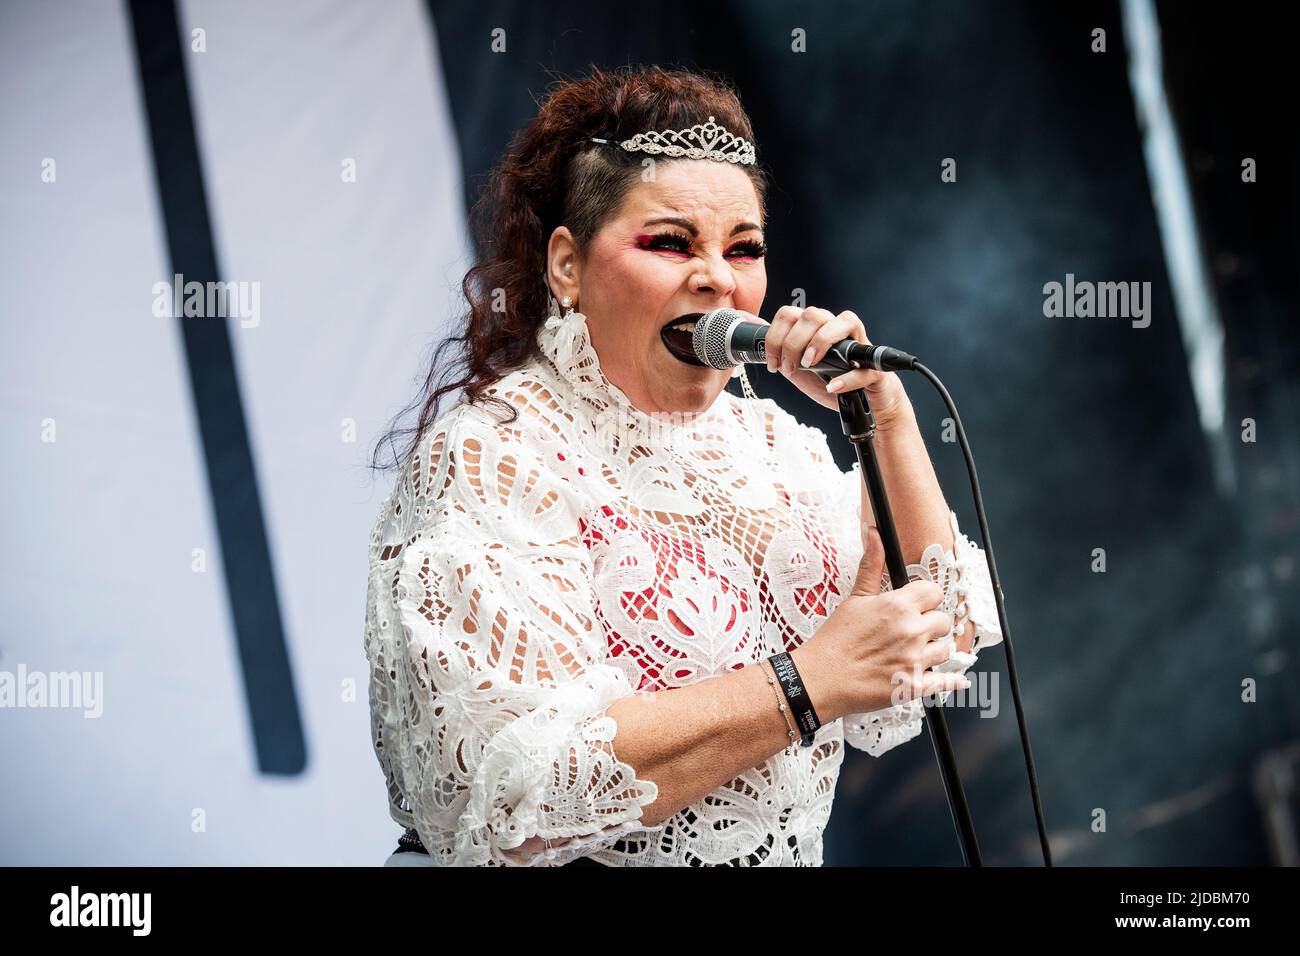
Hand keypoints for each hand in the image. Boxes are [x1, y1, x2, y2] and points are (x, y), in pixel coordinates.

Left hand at [755, 305, 911, 425]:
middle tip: (789, 368)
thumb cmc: (831, 380)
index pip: (791, 314)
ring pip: (845, 321)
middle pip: (812, 314)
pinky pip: (866, 359)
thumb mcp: (797, 366)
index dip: (775, 337)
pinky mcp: (876, 365)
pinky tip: (833, 386)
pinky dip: (847, 375)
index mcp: (816, 327)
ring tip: (809, 365)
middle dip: (793, 343)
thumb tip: (750, 324)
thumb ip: (780, 349)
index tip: (773, 363)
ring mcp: (859, 343)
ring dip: (820, 342)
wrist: (863, 404)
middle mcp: (838, 328)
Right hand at [792, 524, 968, 719]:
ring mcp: (915, 660)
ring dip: (934, 650)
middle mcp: (911, 631)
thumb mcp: (854, 598)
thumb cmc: (835, 639)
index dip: (927, 598)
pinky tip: (956, 680)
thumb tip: (875, 535)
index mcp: (898, 606)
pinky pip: (946, 682)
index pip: (934, 592)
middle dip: (930, 625)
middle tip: (914, 631)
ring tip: (916, 652)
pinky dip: (953, 681)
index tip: (920, 605)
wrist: (821, 678)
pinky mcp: (914, 686)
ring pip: (946, 650)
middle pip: (943, 621)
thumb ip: (871, 566)